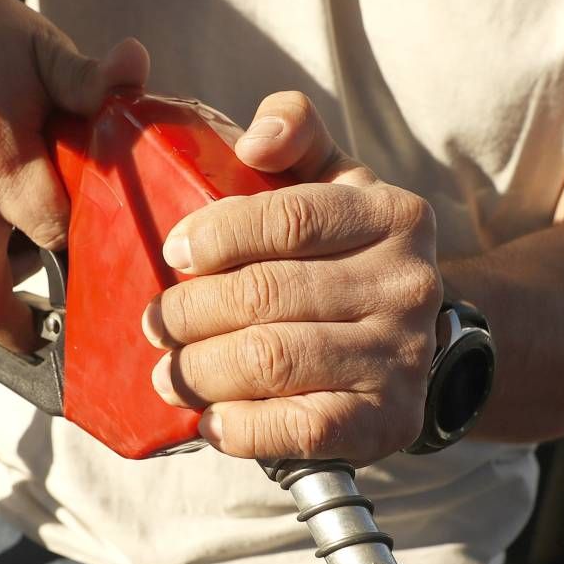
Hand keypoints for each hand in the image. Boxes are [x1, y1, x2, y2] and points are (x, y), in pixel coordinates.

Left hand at [143, 93, 441, 462]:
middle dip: (190, 312)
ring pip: (271, 360)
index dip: (217, 234)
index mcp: (393, 214)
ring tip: (170, 372)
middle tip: (156, 324)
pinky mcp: (389, 421)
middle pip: (266, 294)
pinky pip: (300, 427)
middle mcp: (408, 285)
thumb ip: (295, 135)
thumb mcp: (331, 182)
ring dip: (200, 370)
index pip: (289, 216)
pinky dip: (240, 427)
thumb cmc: (345, 256)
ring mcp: (402, 357)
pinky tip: (211, 419)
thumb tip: (255, 139)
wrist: (407, 344)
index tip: (174, 253)